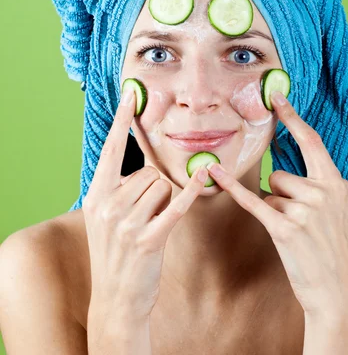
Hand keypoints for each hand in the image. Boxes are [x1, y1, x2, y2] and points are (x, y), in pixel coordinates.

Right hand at [83, 84, 208, 322]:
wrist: (115, 299)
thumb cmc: (114, 252)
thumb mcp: (103, 217)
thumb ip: (117, 188)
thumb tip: (146, 164)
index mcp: (95, 195)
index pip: (109, 149)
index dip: (121, 120)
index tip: (131, 95)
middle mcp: (107, 205)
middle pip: (148, 171)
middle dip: (155, 186)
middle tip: (146, 212)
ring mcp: (126, 223)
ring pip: (163, 186)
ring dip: (165, 200)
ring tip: (152, 222)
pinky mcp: (149, 239)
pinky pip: (176, 205)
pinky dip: (192, 190)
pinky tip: (205, 177)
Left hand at [206, 90, 347, 315]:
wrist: (340, 295)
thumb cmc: (345, 257)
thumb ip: (341, 193)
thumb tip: (331, 178)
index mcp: (337, 185)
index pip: (311, 142)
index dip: (293, 117)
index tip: (276, 97)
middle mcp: (322, 193)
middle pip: (281, 176)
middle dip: (283, 196)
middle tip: (301, 224)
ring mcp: (303, 211)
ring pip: (271, 194)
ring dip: (276, 212)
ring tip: (297, 236)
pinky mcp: (284, 229)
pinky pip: (253, 201)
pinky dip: (231, 188)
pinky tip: (214, 174)